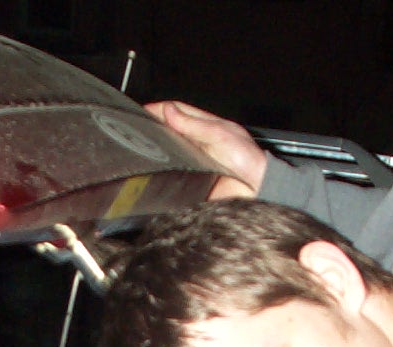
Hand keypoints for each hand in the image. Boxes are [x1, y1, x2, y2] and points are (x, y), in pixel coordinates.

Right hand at [145, 100, 268, 198]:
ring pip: (169, 153)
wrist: (257, 191)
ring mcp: (194, 163)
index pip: (178, 111)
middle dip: (153, 129)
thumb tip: (169, 110)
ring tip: (139, 149)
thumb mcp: (220, 134)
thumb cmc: (248, 161)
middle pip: (170, 132)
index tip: (141, 111)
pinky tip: (151, 172)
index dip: (159, 109)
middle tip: (135, 130)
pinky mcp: (192, 183)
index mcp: (207, 127)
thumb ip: (194, 124)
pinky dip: (162, 173)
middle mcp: (199, 144)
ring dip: (155, 151)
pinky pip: (172, 176)